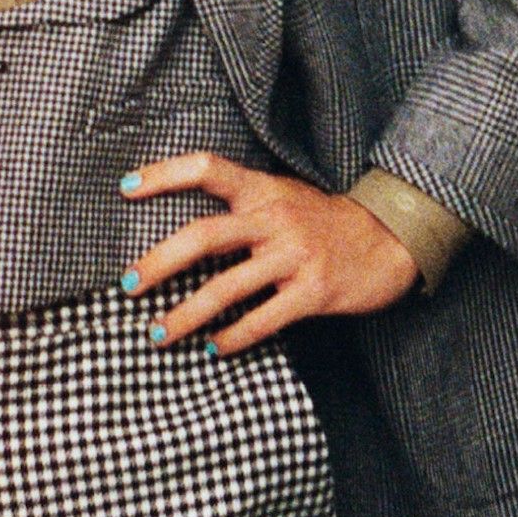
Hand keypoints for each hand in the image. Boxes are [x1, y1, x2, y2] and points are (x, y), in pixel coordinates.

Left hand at [117, 150, 421, 353]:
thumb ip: (241, 205)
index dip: (163, 174)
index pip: (206, 168)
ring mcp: (294, 256)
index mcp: (262, 189)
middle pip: (204, 235)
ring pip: (226, 287)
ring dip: (186, 314)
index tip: (126, 188)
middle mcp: (274, 218)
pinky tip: (213, 348)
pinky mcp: (313, 292)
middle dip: (159, 262)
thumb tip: (182, 231)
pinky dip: (233, 337)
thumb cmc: (324, 220)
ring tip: (158, 334)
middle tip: (126, 285)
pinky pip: (263, 320)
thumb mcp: (284, 196)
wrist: (391, 238)